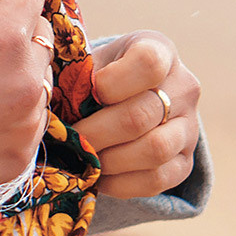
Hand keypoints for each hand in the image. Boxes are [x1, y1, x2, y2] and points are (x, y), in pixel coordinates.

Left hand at [69, 30, 200, 198]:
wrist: (134, 99)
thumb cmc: (103, 77)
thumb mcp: (92, 64)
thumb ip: (76, 79)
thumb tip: (46, 109)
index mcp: (159, 51)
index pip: (148, 64)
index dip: (112, 83)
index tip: (89, 94)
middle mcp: (184, 87)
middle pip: (141, 116)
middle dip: (96, 133)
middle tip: (70, 140)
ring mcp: (190, 127)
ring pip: (154, 151)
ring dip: (109, 160)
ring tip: (85, 158)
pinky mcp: (186, 163)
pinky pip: (157, 180)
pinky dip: (122, 184)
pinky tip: (101, 175)